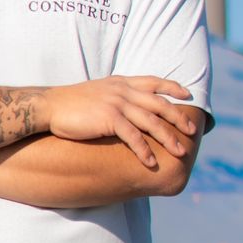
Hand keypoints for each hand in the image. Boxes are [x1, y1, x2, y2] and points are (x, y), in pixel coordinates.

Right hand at [40, 76, 201, 171]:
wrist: (49, 106)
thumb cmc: (71, 103)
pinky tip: (152, 161)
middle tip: (192, 130)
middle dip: (178, 117)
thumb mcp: (98, 91)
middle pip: (159, 104)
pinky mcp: (108, 119)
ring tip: (180, 152)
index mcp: (121, 83)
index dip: (172, 87)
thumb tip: (129, 106)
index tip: (187, 94)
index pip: (153, 81)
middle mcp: (122, 91)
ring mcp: (116, 104)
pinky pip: (133, 136)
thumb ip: (116, 95)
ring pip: (151, 121)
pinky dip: (144, 150)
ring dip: (168, 138)